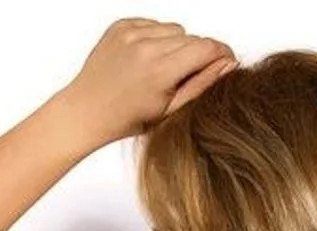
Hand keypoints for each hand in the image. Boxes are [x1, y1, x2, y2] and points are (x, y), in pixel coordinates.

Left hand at [62, 18, 237, 147]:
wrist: (87, 110)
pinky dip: (157, 39)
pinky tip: (146, 61)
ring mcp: (131, 33)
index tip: (227, 62)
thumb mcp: (171, 112)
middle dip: (198, 55)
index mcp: (160, 72)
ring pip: (176, 30)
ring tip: (162, 71)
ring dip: (177, 46)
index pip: (207, 48)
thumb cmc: (129, 119)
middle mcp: (146, 46)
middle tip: (186, 79)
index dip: (222, 54)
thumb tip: (228, 63)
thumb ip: (202, 85)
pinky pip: (155, 25)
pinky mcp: (121, 25)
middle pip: (193, 38)